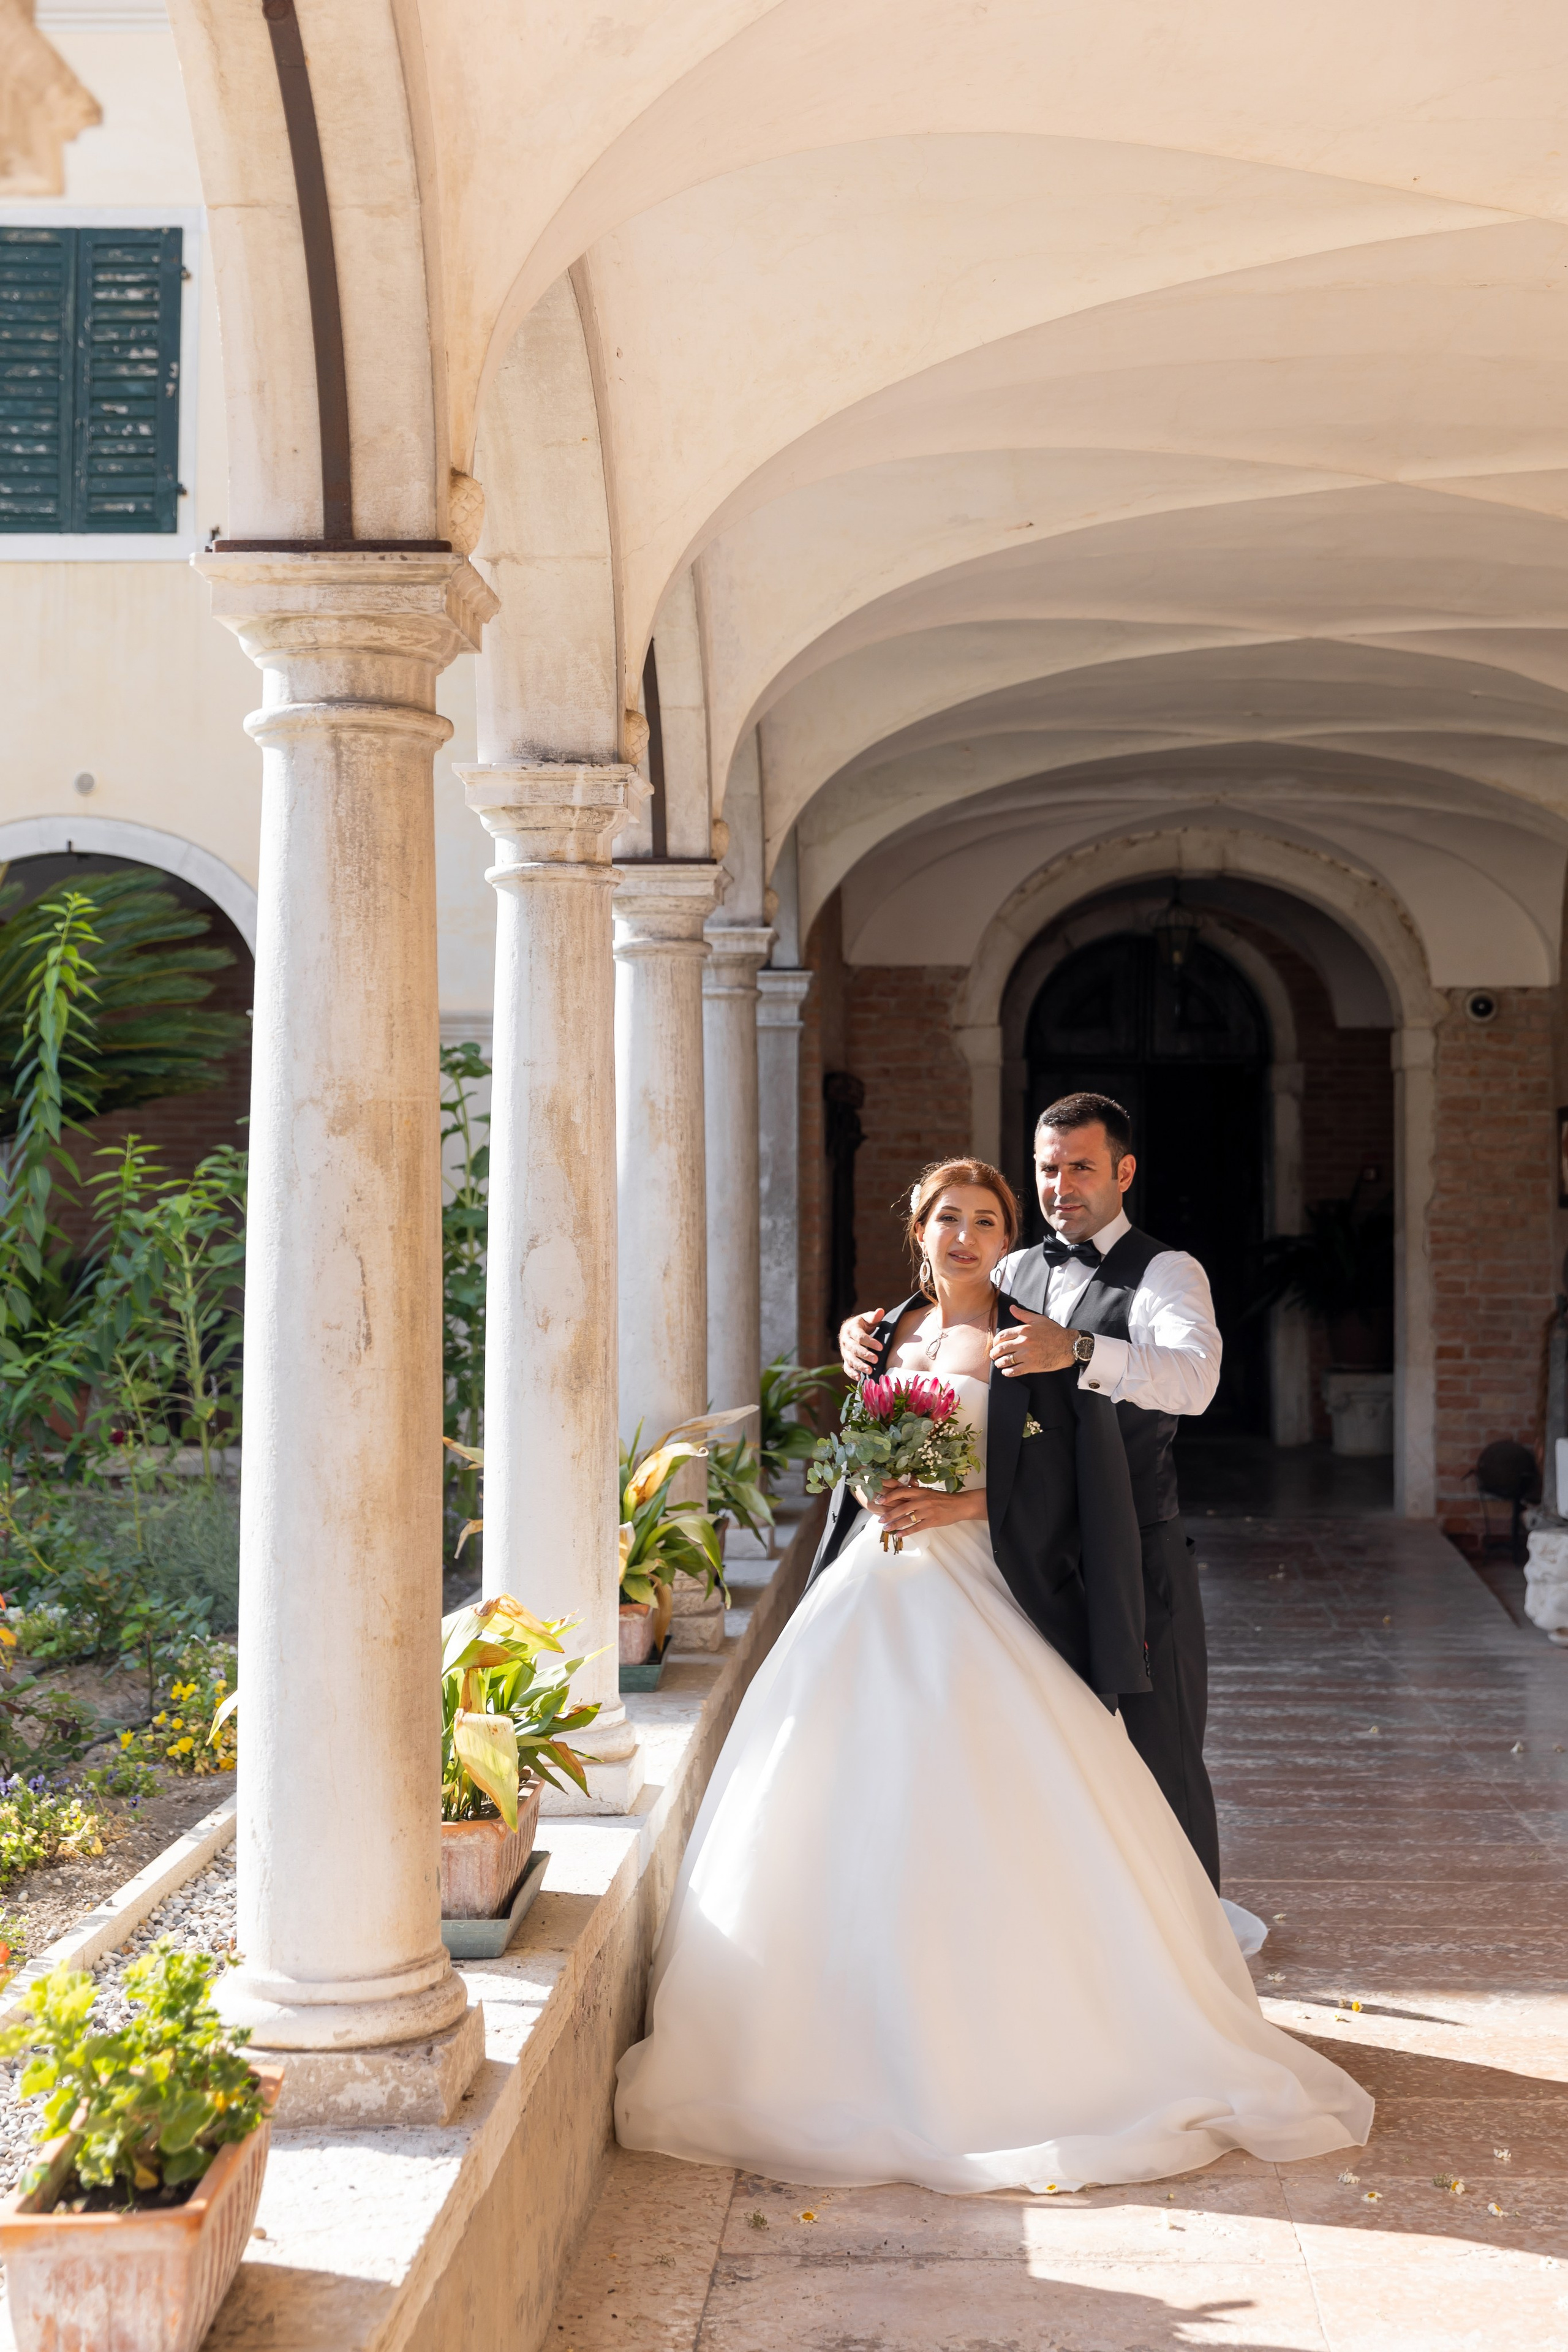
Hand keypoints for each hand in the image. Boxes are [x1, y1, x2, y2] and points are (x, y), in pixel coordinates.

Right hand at [839, 1309, 882, 1377]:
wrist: (849, 1330)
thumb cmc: (861, 1324)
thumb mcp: (867, 1318)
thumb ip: (873, 1316)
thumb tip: (881, 1311)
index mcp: (851, 1329)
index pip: (860, 1336)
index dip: (870, 1342)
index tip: (881, 1347)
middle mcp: (846, 1341)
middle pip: (854, 1349)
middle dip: (865, 1355)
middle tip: (876, 1360)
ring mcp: (845, 1351)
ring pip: (850, 1359)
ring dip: (859, 1365)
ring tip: (870, 1371)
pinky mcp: (845, 1359)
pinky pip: (846, 1367)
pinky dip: (851, 1373)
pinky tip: (859, 1378)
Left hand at [869, 1481, 986, 1536]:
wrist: (959, 1505)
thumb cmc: (942, 1499)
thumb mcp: (928, 1492)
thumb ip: (915, 1494)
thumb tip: (899, 1496)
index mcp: (920, 1492)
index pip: (901, 1492)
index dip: (889, 1496)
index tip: (879, 1501)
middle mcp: (922, 1500)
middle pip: (901, 1507)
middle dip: (889, 1514)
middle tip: (880, 1520)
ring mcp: (927, 1511)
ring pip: (907, 1519)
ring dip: (895, 1524)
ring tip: (886, 1529)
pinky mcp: (932, 1521)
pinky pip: (916, 1527)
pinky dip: (906, 1531)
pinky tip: (899, 1535)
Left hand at [989, 1304, 1079, 1376]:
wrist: (1068, 1346)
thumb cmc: (1054, 1332)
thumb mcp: (1039, 1320)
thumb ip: (1023, 1314)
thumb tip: (1012, 1308)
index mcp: (1024, 1330)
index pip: (1003, 1335)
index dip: (996, 1341)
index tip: (995, 1344)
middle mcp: (1024, 1342)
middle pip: (1002, 1348)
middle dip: (994, 1353)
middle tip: (993, 1356)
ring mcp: (1027, 1355)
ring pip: (1006, 1360)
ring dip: (999, 1363)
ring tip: (998, 1364)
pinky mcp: (1032, 1366)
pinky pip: (1015, 1371)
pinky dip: (1008, 1372)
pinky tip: (1006, 1372)